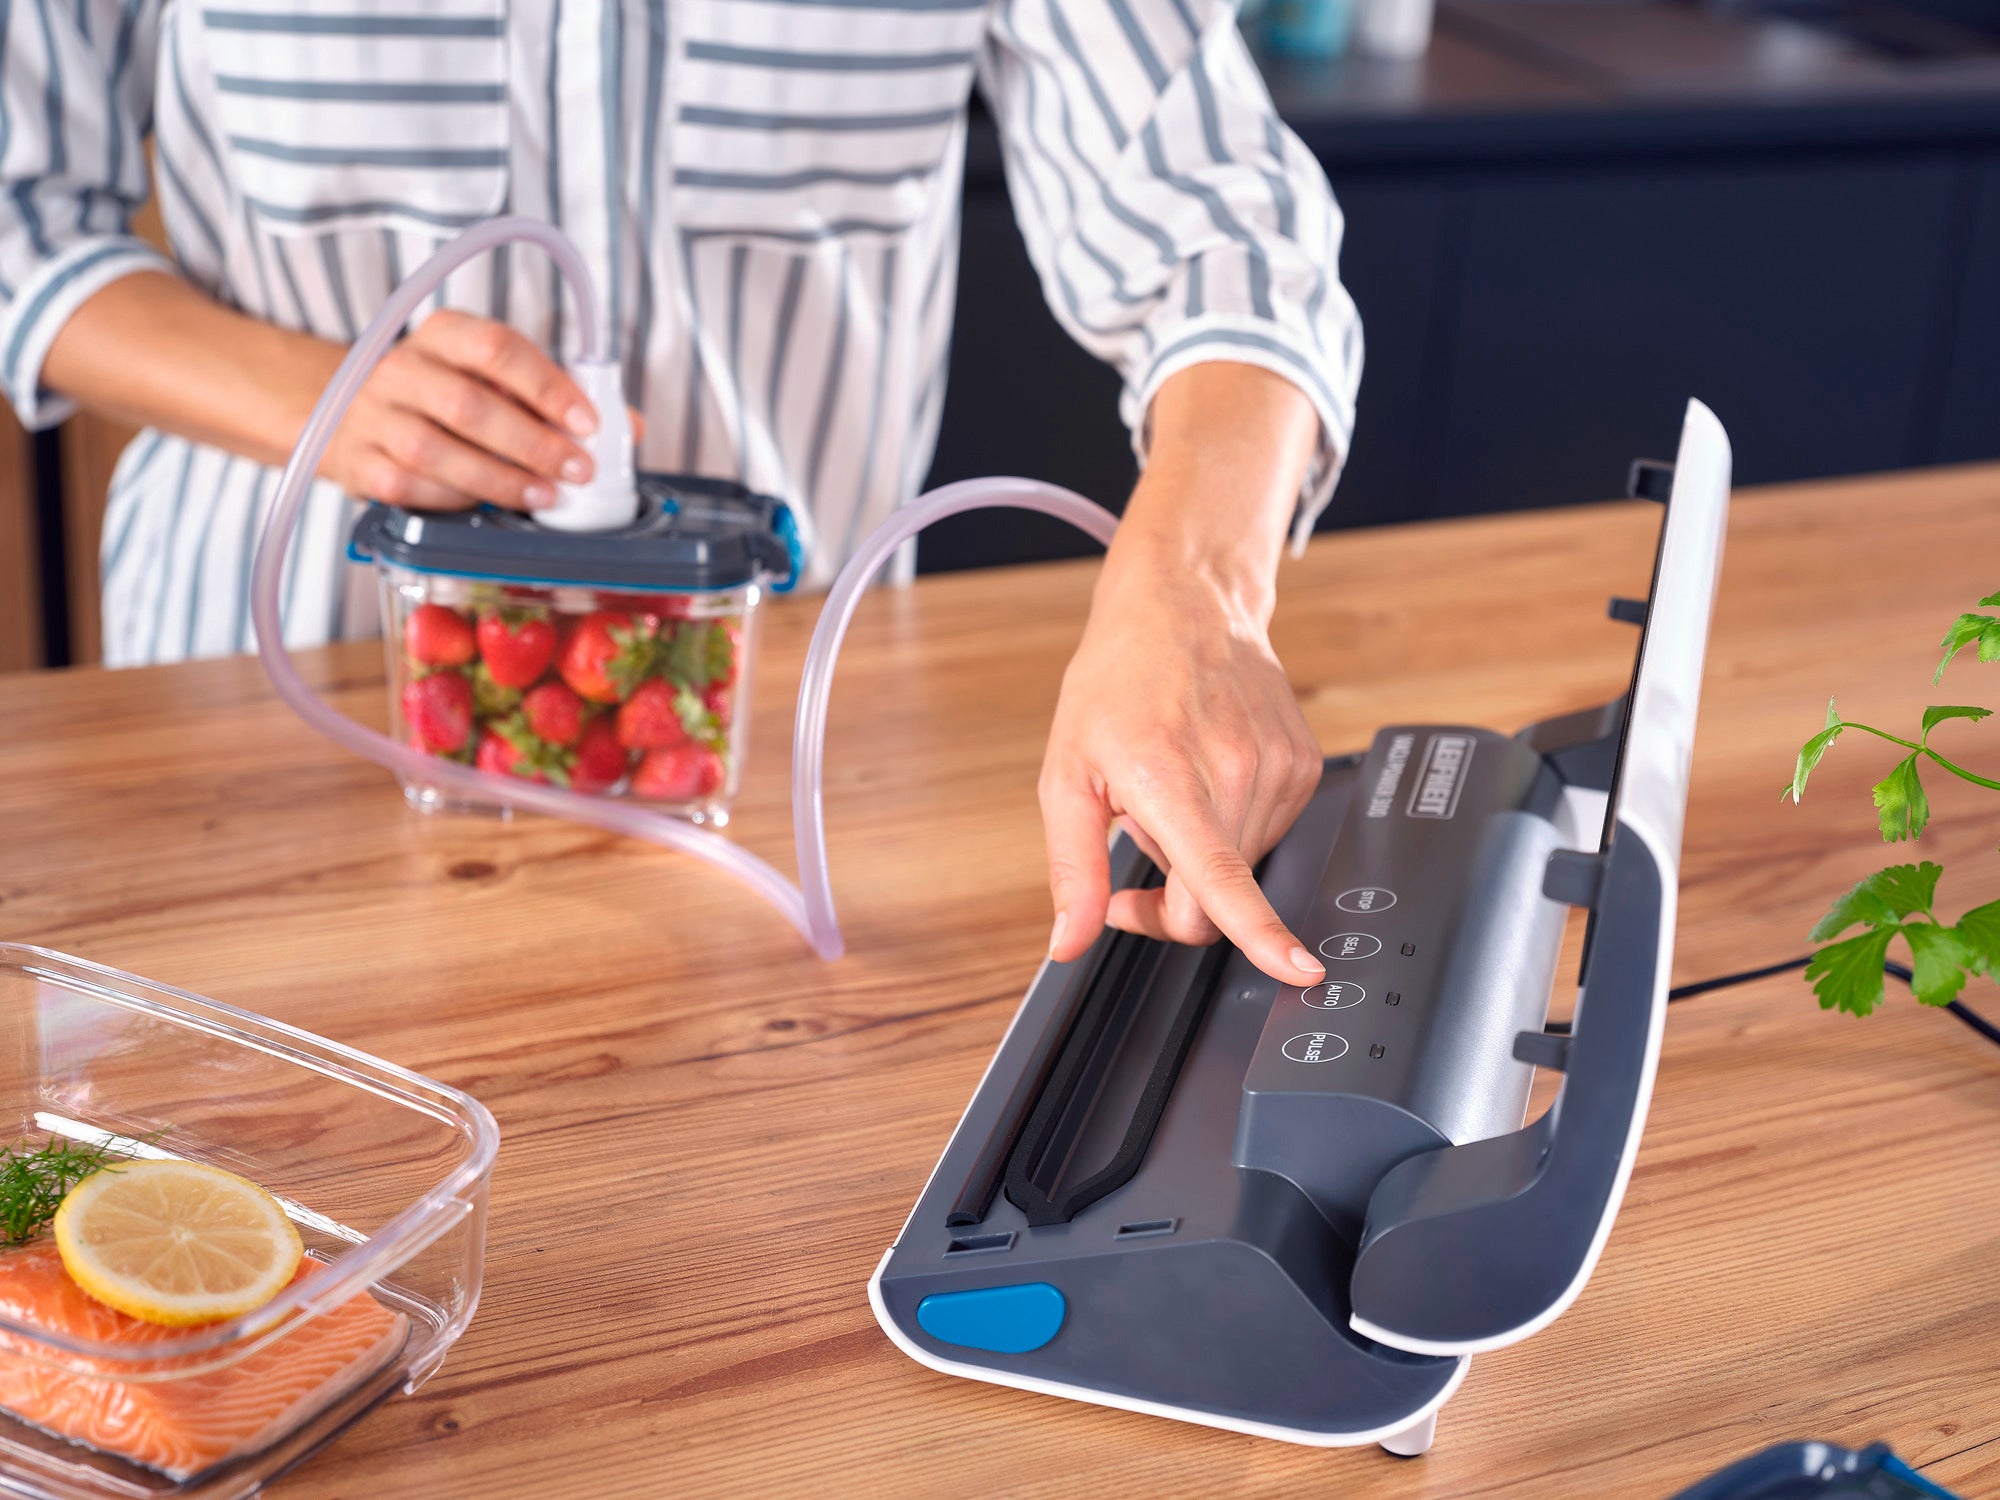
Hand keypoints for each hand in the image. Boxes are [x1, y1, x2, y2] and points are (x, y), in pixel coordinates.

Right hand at [320, 309, 601, 510]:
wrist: (354, 417)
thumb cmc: (445, 400)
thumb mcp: (498, 383)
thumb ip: (560, 399)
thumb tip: (628, 427)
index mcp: (444, 334)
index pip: (497, 347)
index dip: (547, 386)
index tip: (587, 421)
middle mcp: (401, 368)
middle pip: (468, 404)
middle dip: (533, 443)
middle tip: (579, 470)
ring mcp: (374, 415)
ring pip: (434, 450)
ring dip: (500, 479)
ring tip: (546, 496)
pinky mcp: (359, 462)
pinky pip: (408, 485)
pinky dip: (454, 499)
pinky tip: (488, 506)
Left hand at [1040, 548, 1326, 984]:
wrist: (1182, 606)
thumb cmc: (1116, 682)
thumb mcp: (1065, 775)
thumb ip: (1072, 869)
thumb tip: (1070, 940)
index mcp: (1171, 778)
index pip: (1224, 877)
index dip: (1261, 935)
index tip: (1296, 969)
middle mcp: (1235, 773)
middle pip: (1218, 897)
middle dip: (1172, 898)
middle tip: (1130, 849)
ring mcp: (1277, 767)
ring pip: (1244, 866)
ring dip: (1203, 852)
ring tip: (1173, 787)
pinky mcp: (1305, 764)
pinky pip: (1268, 831)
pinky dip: (1233, 822)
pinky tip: (1208, 774)